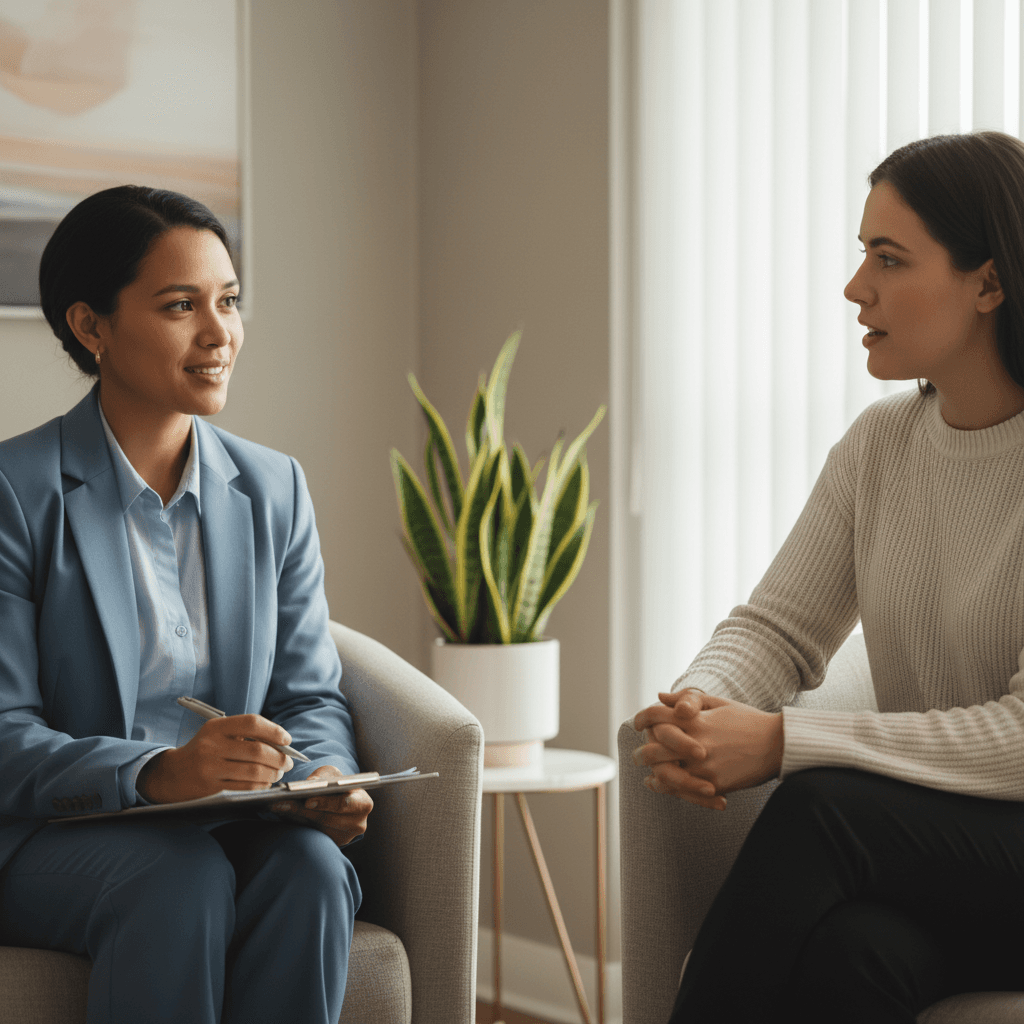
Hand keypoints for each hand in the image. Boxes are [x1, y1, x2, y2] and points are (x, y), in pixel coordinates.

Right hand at [137, 714, 294, 803]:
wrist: (171, 775)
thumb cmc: (204, 751)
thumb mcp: (218, 734)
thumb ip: (245, 734)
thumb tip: (282, 744)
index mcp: (216, 728)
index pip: (252, 723)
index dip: (274, 730)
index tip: (286, 740)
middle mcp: (211, 746)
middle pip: (258, 751)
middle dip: (280, 758)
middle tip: (287, 763)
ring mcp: (210, 769)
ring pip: (255, 772)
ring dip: (273, 774)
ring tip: (277, 773)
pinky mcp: (210, 790)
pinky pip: (246, 789)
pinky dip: (261, 786)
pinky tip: (264, 784)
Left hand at [270, 765, 372, 847]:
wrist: (340, 797)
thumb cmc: (336, 782)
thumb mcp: (332, 774)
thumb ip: (322, 778)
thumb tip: (307, 785)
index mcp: (363, 804)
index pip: (346, 805)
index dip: (326, 803)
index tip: (307, 801)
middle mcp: (357, 824)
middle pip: (327, 819)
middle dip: (303, 810)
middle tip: (282, 802)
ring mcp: (344, 838)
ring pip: (316, 828)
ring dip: (295, 817)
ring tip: (277, 806)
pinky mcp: (331, 844)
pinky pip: (311, 834)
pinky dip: (297, 823)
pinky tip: (283, 814)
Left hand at [636, 690, 783, 803]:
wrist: (778, 744)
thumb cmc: (748, 720)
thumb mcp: (718, 703)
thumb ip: (687, 699)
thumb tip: (660, 696)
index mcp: (696, 719)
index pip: (656, 716)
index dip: (642, 718)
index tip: (638, 723)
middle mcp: (696, 742)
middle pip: (653, 749)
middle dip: (640, 753)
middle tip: (636, 756)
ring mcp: (704, 766)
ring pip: (665, 774)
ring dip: (653, 775)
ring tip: (649, 776)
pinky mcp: (714, 785)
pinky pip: (684, 791)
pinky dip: (670, 790)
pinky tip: (665, 787)